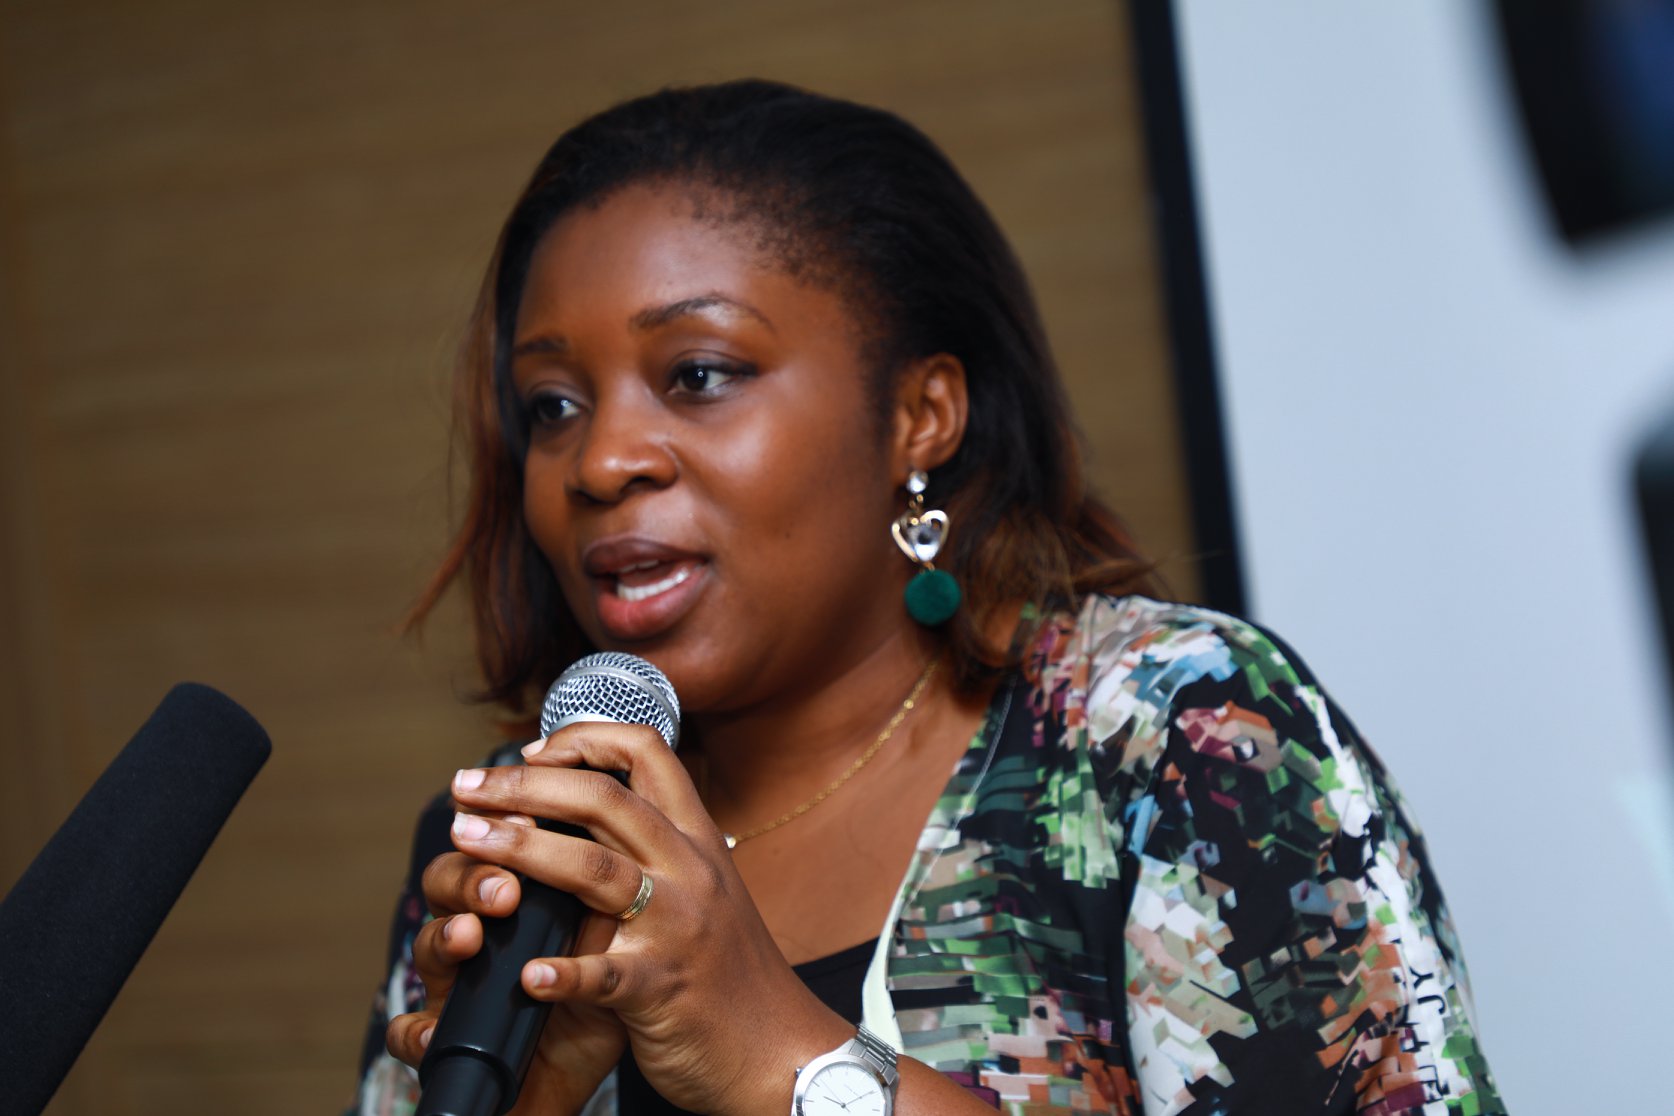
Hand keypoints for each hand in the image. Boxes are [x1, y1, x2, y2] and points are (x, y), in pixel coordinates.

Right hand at [384, 833, 627, 1114]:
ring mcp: (455, 987)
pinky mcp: (443, 1043)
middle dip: (474, 873)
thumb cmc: (594, 1006)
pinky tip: (431, 1030)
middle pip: (450, 880)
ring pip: (427, 947)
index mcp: (521, 902)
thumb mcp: (612, 943)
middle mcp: (481, 936)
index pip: (501, 843)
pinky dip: (416, 1031)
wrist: (570, 1083)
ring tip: (472, 935)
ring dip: (446, 935)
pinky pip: (412, 1033)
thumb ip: (612, 893)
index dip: (508, 824)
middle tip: (505, 883)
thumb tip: (628, 830)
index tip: (534, 816)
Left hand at [444, 722, 852, 1115]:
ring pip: (595, 869)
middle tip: (466, 789)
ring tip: (466, 839)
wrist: (778, 1048)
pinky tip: (525, 975)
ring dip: (522, 848)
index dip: (583, 739)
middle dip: (525, 785)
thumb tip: (590, 802)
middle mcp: (690, 870)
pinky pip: (604, 974)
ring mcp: (677, 927)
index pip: (646, 752)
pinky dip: (561, 974)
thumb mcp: (706, 886)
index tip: (532, 752)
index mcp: (696, 839)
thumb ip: (658, 846)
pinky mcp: (660, 989)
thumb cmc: (728, 969)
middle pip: (605, 799)